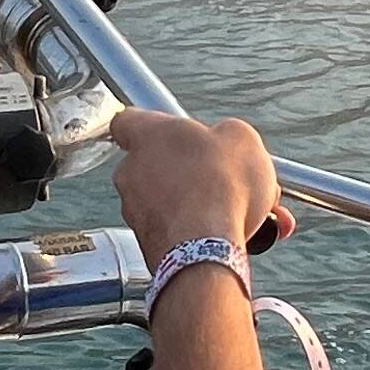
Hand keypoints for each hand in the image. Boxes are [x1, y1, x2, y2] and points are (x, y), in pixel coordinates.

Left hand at [106, 109, 293, 272]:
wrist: (205, 250)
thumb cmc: (218, 189)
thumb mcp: (241, 138)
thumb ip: (228, 133)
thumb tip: (229, 141)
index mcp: (148, 135)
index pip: (128, 120)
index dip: (153, 125)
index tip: (172, 130)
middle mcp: (131, 171)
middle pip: (157, 162)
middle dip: (189, 170)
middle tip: (221, 174)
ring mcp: (134, 210)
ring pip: (168, 200)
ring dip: (198, 203)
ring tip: (238, 208)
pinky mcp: (146, 243)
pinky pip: (175, 230)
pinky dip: (198, 231)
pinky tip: (232, 232)